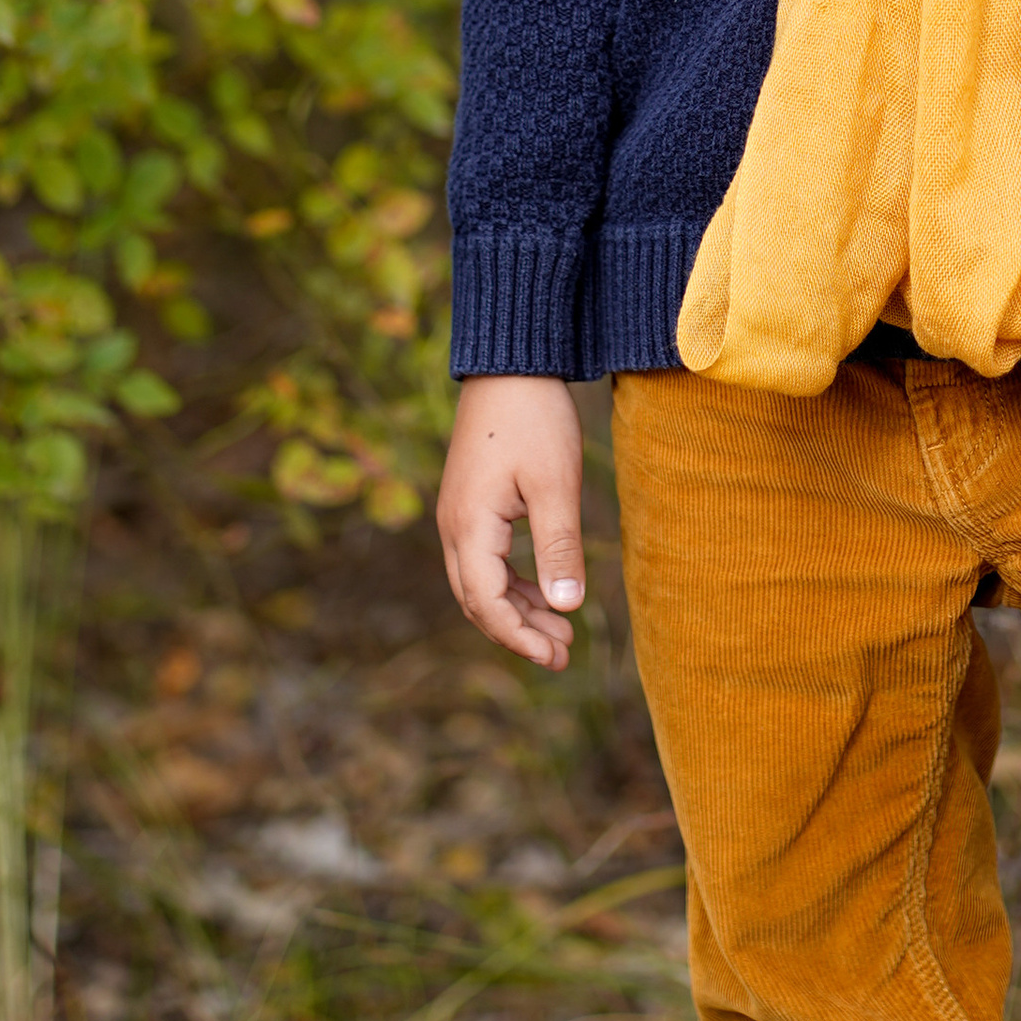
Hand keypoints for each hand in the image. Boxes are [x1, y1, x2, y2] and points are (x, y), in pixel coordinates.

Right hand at [438, 375, 586, 667]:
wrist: (511, 364)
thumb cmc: (535, 418)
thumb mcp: (555, 484)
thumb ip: (559, 548)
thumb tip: (567, 607)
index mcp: (469, 527)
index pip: (487, 603)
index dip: (520, 637)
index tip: (556, 656)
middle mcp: (453, 527)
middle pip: (479, 600)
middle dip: (519, 631)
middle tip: (564, 654)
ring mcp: (458, 515)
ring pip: (481, 582)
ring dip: (518, 609)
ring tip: (561, 631)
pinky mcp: (470, 503)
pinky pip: (485, 560)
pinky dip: (513, 583)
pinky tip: (545, 591)